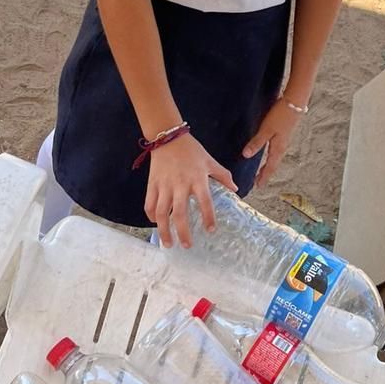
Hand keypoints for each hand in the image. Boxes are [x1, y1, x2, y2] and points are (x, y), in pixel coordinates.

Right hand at [145, 132, 236, 248]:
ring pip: (160, 212)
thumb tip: (235, 189)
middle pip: (179, 213)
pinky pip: (149, 203)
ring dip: (164, 230)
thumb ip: (222, 176)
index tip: (210, 231)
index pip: (204, 202)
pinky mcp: (152, 184)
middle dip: (182, 231)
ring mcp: (164, 185)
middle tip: (187, 246)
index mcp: (197, 179)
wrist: (168, 137)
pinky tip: (155, 224)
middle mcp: (180, 185)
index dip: (208, 217)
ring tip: (168, 244)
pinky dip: (151, 216)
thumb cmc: (192, 150)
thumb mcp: (210, 161)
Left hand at [243, 99, 301, 187]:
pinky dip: (272, 157)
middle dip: (266, 174)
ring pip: (275, 158)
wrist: (295, 104)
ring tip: (262, 171)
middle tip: (258, 182)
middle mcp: (282, 147)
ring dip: (269, 166)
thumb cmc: (281, 116)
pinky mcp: (284, 135)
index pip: (270, 167)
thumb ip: (256, 142)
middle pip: (273, 165)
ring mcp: (284, 141)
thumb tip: (246, 156)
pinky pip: (277, 151)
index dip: (263, 177)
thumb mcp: (266, 130)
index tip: (258, 186)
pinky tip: (269, 154)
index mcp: (278, 148)